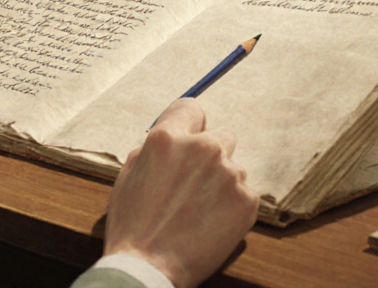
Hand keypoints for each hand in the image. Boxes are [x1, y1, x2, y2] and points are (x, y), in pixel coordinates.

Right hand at [103, 99, 257, 287]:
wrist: (147, 270)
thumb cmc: (132, 225)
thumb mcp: (129, 173)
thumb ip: (155, 147)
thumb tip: (176, 135)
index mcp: (167, 138)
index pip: (191, 108)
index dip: (190, 124)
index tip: (190, 137)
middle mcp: (202, 149)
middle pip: (221, 136)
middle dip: (210, 155)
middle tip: (195, 184)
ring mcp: (228, 174)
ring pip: (233, 167)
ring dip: (221, 183)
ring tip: (199, 212)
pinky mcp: (247, 200)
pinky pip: (245, 193)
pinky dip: (232, 206)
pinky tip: (211, 224)